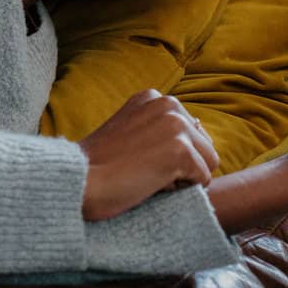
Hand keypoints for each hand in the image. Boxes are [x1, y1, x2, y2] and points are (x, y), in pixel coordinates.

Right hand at [78, 89, 218, 220]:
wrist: (78, 181)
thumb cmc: (97, 166)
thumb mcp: (129, 131)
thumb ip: (159, 126)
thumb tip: (200, 125)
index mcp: (153, 97)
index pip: (190, 131)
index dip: (169, 155)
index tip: (137, 158)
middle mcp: (167, 102)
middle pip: (204, 146)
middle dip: (181, 166)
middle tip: (141, 170)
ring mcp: (176, 124)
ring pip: (209, 163)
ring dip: (183, 178)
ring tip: (147, 176)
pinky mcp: (181, 149)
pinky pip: (203, 180)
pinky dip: (180, 191)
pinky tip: (149, 184)